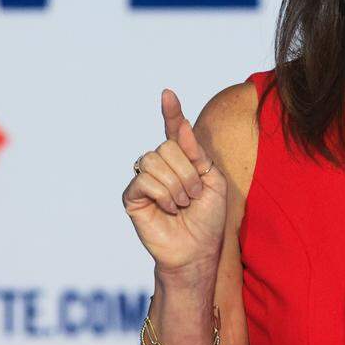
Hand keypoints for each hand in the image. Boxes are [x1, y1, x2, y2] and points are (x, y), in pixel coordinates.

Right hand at [122, 88, 227, 279]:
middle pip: (166, 146)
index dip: (171, 112)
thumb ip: (198, 153)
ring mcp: (144, 179)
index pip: (174, 131)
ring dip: (176, 185)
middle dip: (187, 172)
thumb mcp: (213, 180)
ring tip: (181, 204)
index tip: (168, 94)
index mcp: (182, 159)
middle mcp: (161, 166)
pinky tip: (168, 209)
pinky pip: (145, 179)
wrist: (197, 250)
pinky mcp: (131, 196)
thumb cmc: (208, 218)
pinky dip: (163, 195)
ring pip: (154, 160)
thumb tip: (182, 126)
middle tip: (193, 196)